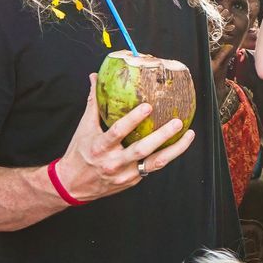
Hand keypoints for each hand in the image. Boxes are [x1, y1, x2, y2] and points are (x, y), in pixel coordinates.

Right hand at [54, 77, 195, 203]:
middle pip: (142, 150)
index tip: (148, 106)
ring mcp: (125, 174)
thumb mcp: (83, 128)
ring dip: (175, 149)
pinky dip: (168, 156)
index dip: (134, 119)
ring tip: (189, 134)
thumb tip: (95, 77)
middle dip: (162, 136)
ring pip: (155, 163)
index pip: (118, 131)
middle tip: (177, 122)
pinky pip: (153, 167)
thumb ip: (93, 102)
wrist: (73, 185)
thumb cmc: (79, 152)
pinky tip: (179, 144)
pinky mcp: (133, 181)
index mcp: (100, 147)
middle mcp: (114, 162)